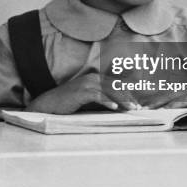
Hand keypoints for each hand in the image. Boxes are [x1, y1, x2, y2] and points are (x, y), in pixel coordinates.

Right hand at [25, 72, 139, 114]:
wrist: (50, 104)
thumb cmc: (70, 102)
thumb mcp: (88, 98)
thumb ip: (101, 98)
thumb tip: (117, 105)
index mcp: (95, 77)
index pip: (115, 84)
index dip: (127, 93)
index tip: (136, 102)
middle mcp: (93, 78)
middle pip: (115, 86)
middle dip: (128, 97)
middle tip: (137, 107)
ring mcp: (87, 84)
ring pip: (109, 90)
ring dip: (121, 100)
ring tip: (130, 108)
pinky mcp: (81, 92)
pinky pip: (98, 96)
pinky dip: (107, 102)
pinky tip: (115, 108)